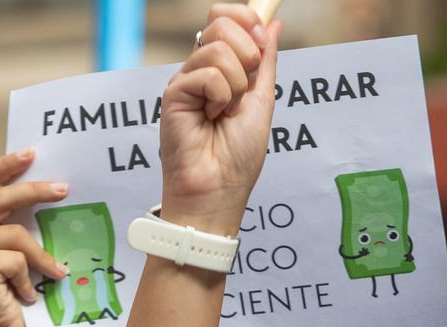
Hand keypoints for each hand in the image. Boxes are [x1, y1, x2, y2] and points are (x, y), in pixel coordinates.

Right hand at [0, 151, 70, 326]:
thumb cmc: (19, 297)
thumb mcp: (26, 256)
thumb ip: (28, 229)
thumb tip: (58, 197)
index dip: (7, 166)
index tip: (33, 152)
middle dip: (33, 190)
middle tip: (64, 189)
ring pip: (14, 233)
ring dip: (42, 255)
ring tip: (56, 274)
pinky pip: (14, 259)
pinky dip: (29, 278)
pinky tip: (26, 295)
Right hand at [160, 5, 281, 234]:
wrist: (219, 189)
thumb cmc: (238, 156)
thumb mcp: (262, 101)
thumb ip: (265, 62)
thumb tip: (273, 25)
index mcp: (222, 68)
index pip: (226, 18)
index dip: (246, 19)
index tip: (261, 42)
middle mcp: (201, 69)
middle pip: (221, 22)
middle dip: (246, 55)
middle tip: (243, 91)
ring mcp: (186, 79)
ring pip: (218, 48)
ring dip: (235, 86)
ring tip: (224, 113)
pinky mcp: (174, 92)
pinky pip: (208, 74)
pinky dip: (220, 98)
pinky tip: (210, 118)